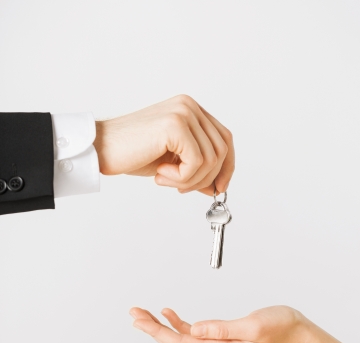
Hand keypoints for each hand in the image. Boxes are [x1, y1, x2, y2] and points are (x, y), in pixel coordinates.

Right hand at [94, 95, 234, 194]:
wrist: (101, 148)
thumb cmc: (133, 153)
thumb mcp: (172, 162)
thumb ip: (196, 168)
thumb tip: (217, 187)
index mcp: (191, 111)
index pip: (224, 139)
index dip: (226, 166)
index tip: (219, 187)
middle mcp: (190, 106)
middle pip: (221, 150)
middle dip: (206, 178)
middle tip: (181, 188)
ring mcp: (184, 113)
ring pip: (210, 159)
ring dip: (189, 180)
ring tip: (165, 179)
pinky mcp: (175, 125)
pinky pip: (196, 162)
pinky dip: (181, 177)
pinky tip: (160, 175)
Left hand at [129, 306, 307, 342]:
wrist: (295, 334)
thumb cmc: (280, 327)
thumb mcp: (252, 325)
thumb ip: (222, 328)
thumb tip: (195, 328)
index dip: (156, 331)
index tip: (140, 319)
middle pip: (174, 342)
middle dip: (152, 329)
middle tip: (134, 313)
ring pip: (180, 338)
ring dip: (161, 326)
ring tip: (144, 314)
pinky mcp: (220, 338)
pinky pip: (192, 333)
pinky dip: (177, 324)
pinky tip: (169, 314)